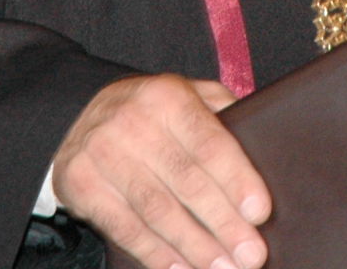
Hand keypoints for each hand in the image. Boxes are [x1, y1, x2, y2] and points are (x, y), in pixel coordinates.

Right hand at [51, 74, 270, 268]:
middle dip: (222, 223)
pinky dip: (155, 253)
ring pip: (156, 210)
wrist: (79, 113)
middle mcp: (133, 122)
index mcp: (168, 96)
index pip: (209, 143)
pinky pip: (125, 226)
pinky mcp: (81, 183)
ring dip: (194, 246)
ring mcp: (103, 152)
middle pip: (186, 181)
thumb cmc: (154, 113)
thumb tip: (267, 143)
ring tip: (223, 268)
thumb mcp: (188, 96)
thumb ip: (223, 114)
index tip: (260, 212)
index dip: (236, 179)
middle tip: (251, 254)